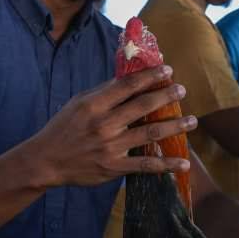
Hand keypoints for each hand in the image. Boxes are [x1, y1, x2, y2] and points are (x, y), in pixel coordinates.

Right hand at [32, 65, 195, 186]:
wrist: (46, 160)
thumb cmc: (63, 127)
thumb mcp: (78, 103)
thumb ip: (104, 92)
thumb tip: (131, 77)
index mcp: (94, 105)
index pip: (127, 86)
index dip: (150, 76)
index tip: (167, 70)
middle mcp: (104, 125)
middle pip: (142, 106)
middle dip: (166, 96)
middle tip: (182, 90)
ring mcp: (110, 147)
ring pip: (149, 134)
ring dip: (174, 126)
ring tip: (192, 120)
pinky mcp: (114, 167)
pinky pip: (145, 166)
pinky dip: (166, 165)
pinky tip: (184, 163)